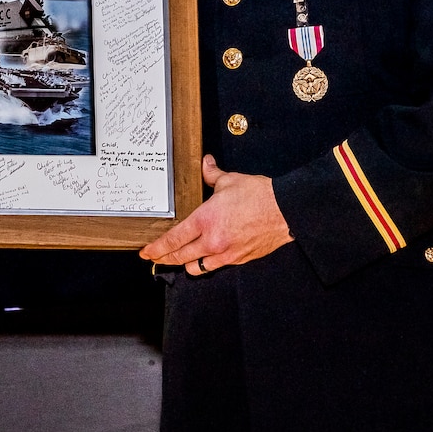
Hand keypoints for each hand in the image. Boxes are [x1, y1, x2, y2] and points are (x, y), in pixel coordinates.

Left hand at [138, 155, 291, 273]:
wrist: (285, 211)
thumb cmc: (258, 196)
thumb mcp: (229, 181)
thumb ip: (211, 174)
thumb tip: (205, 164)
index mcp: (205, 220)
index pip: (174, 239)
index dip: (157, 248)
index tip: (147, 252)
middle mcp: (212, 241)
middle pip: (181, 257)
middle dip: (165, 258)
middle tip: (155, 259)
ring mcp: (226, 253)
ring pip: (197, 267)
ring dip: (186, 264)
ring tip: (180, 259)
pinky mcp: (239, 259)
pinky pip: (216, 267)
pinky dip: (207, 264)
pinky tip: (205, 258)